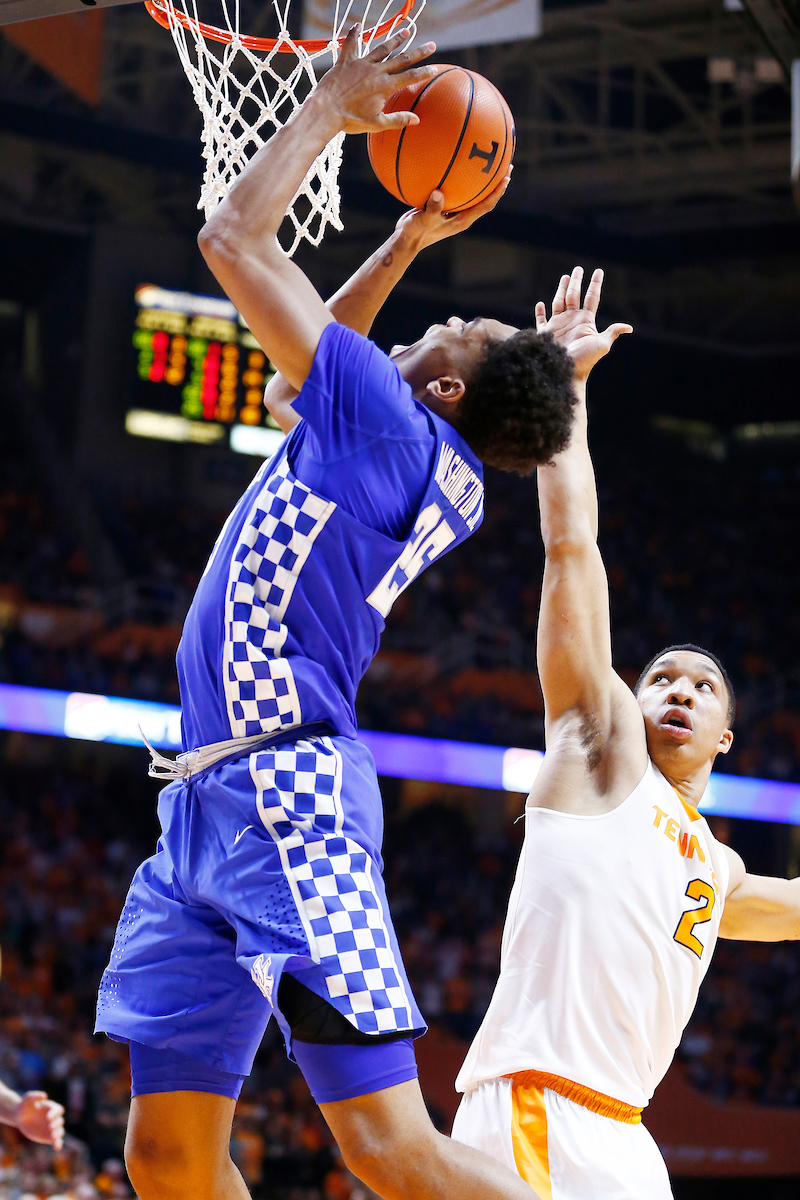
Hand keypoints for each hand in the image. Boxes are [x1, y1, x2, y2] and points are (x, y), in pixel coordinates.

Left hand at [15, 1091, 64, 1149]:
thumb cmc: (25, 1105)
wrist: (20, 1117)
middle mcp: (53, 1118)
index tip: (47, 1117)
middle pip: (60, 1121)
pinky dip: (58, 1144)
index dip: (54, 1113)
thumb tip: (44, 1096)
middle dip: (56, 1125)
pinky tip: (57, 1148)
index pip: (58, 1110)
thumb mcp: (27, 1099)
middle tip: (49, 1128)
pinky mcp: (48, 1136)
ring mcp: (52, 1128)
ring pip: (60, 1131)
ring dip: (58, 1135)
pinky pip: (56, 1140)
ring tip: (53, 1138)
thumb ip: (35, 1096)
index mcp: (51, 1108)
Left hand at [316, 25, 437, 135]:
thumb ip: (398, 119)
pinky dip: (354, 34)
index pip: (410, 77)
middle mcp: (376, 71)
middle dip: (418, 52)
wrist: (326, 110)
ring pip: (382, 48)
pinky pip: (351, 44)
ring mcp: (361, 64)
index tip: (434, 67)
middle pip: (402, 59)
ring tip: (406, 32)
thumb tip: (416, 120)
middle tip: (431, 45)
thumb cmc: (350, 120)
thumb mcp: (377, 123)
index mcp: (385, 87)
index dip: (424, 72)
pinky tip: (358, 25)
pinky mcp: (346, 61)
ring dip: (395, 40)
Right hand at [394, 169, 512, 249]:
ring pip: (472, 194)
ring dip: (482, 180)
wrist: (405, 240)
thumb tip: (438, 193)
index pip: (486, 205)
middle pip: (485, 198)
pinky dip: (460, 178)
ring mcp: (453, 212)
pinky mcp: (444, 207)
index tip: (507, 177)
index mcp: (462, 220)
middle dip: (496, 183)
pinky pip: (457, 190)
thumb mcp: (423, 220)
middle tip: (506, 165)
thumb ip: (432, 208)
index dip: (497, 192)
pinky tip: (456, 164)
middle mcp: (461, 216)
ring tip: (487, 162)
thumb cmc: (415, 232)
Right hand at [535, 267, 631, 382]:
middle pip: (574, 295)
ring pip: (559, 302)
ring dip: (561, 289)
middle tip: (577, 268)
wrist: (566, 373)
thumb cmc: (585, 360)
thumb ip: (612, 332)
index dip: (595, 284)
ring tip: (564, 277)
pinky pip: (541, 320)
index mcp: (585, 321)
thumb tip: (629, 328)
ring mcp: (558, 326)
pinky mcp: (545, 334)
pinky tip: (540, 304)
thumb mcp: (602, 344)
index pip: (592, 297)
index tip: (598, 271)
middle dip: (576, 282)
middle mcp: (572, 321)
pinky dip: (540, 312)